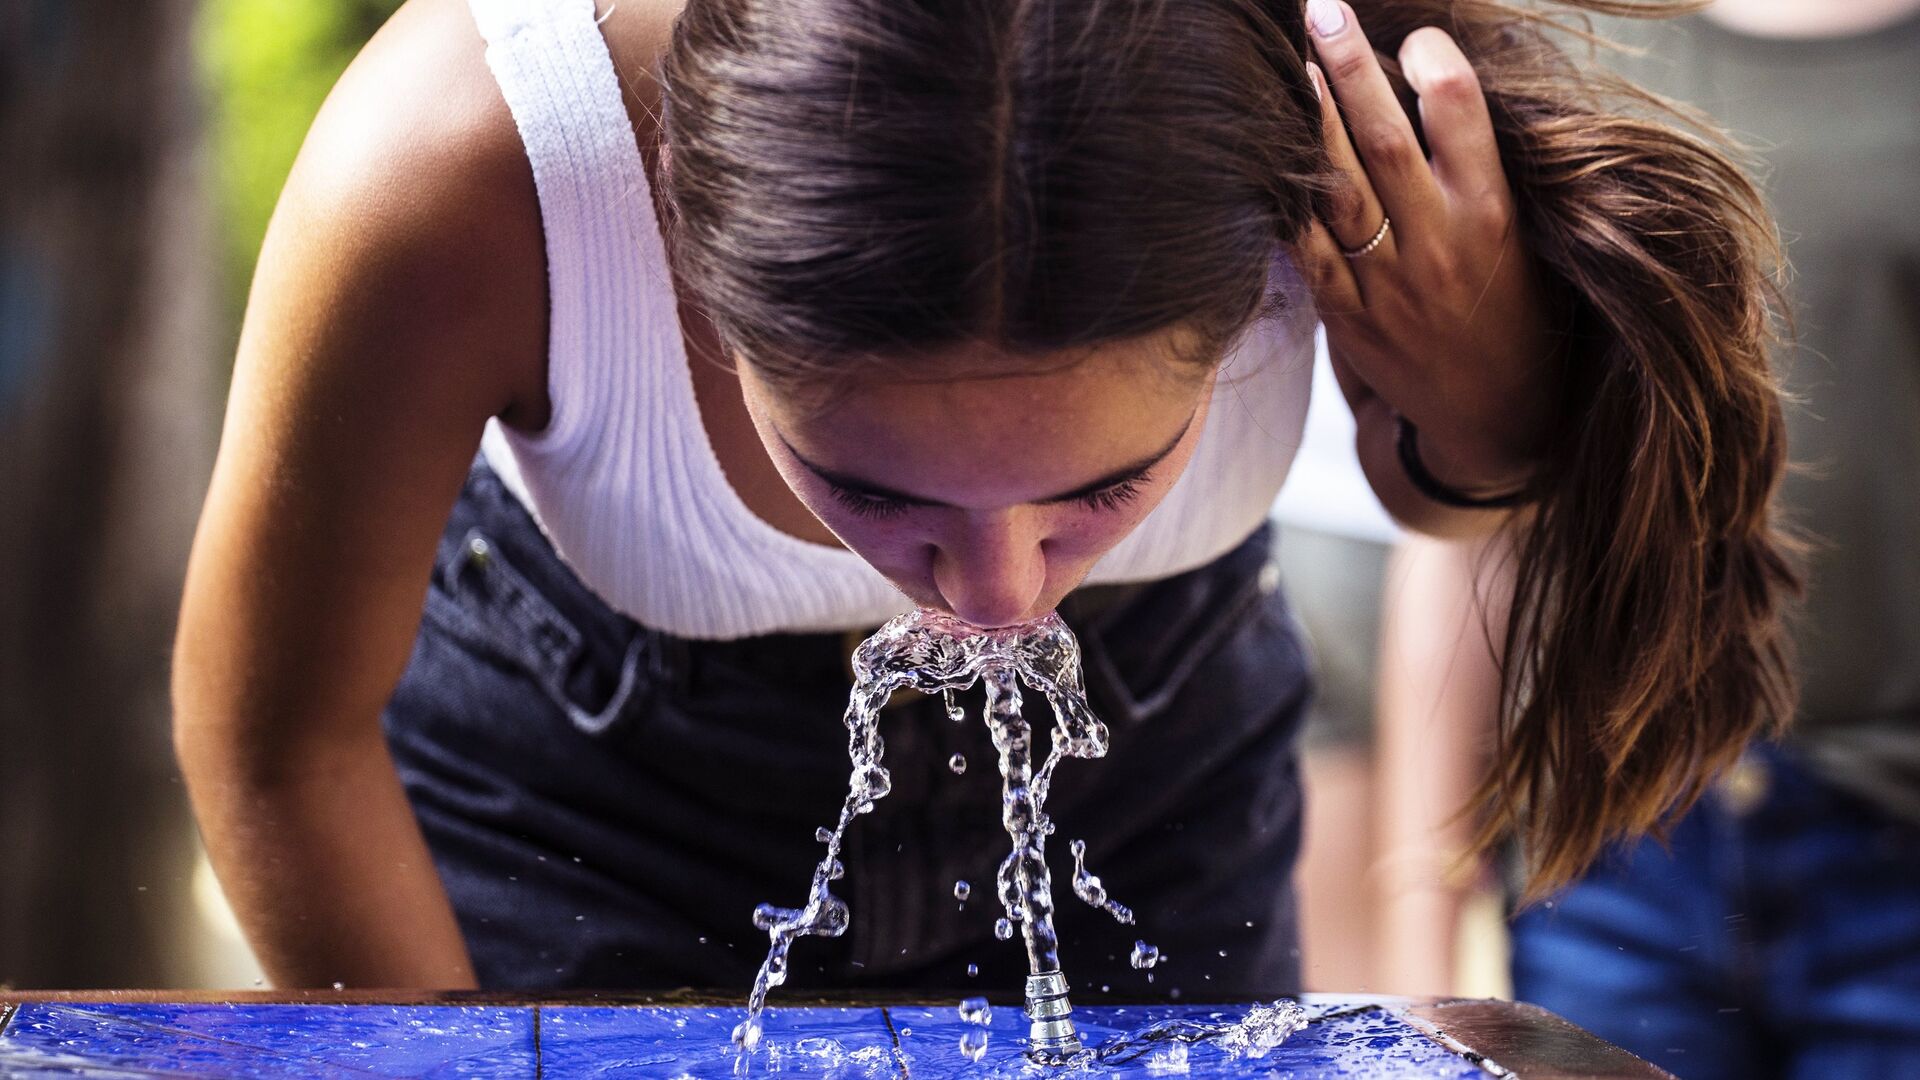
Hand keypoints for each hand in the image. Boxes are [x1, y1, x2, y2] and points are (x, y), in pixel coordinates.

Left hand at [1288, 0, 1558, 492]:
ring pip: (1337, 189)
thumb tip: (1426, 82)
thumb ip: (1475, 166)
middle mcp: (1440, 245)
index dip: (1431, 59)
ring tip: (1284, 62)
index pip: (1460, 112)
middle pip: (1384, 138)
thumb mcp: (1525, 234)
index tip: (1413, 35)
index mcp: (1493, 214)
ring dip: (1308, 122)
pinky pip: (1304, 250)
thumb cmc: (1518, 307)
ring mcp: (1389, 284)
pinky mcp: (1349, 317)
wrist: (1502, 417)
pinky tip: (1260, 157)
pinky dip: (1280, 202)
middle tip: (1322, 8)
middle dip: (1350, 67)